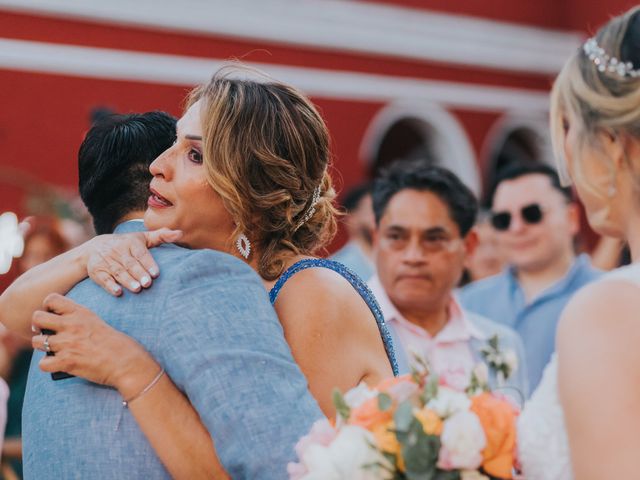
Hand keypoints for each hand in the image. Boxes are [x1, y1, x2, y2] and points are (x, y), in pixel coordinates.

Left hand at [31, 293, 159, 396]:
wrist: (128, 363)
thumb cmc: (119, 345)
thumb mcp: (99, 324)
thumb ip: (79, 322)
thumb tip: (60, 329)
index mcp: (82, 313)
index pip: (52, 299)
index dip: (47, 307)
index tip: (53, 316)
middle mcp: (72, 325)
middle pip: (37, 317)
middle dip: (38, 326)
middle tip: (46, 333)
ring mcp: (68, 343)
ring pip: (36, 341)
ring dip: (42, 347)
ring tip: (54, 351)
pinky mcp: (67, 362)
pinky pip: (42, 363)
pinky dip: (48, 365)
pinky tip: (58, 364)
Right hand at [85, 228, 181, 295]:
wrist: (94, 247)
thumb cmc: (127, 244)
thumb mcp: (142, 238)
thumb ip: (161, 236)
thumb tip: (181, 233)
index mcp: (130, 242)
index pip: (140, 253)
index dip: (148, 263)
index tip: (155, 273)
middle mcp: (117, 250)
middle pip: (130, 264)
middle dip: (139, 274)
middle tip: (148, 284)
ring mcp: (106, 261)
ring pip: (118, 271)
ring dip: (127, 281)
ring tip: (137, 289)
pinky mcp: (96, 271)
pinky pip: (103, 279)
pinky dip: (110, 286)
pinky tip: (118, 292)